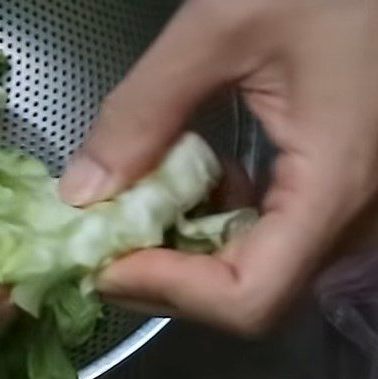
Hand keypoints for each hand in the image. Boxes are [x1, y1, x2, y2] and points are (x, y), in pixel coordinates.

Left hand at [60, 0, 377, 334]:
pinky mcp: (339, 197)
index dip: (168, 292)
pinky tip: (193, 184)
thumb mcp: (224, 24)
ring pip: (254, 277)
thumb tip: (80, 194)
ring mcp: (351, 213)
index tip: (106, 262)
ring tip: (138, 211)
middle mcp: (352, 220)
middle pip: (245, 299)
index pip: (247, 298)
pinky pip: (270, 243)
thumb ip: (144, 111)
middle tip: (105, 243)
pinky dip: (214, 229)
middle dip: (162, 279)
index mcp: (335, 185)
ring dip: (183, 257)